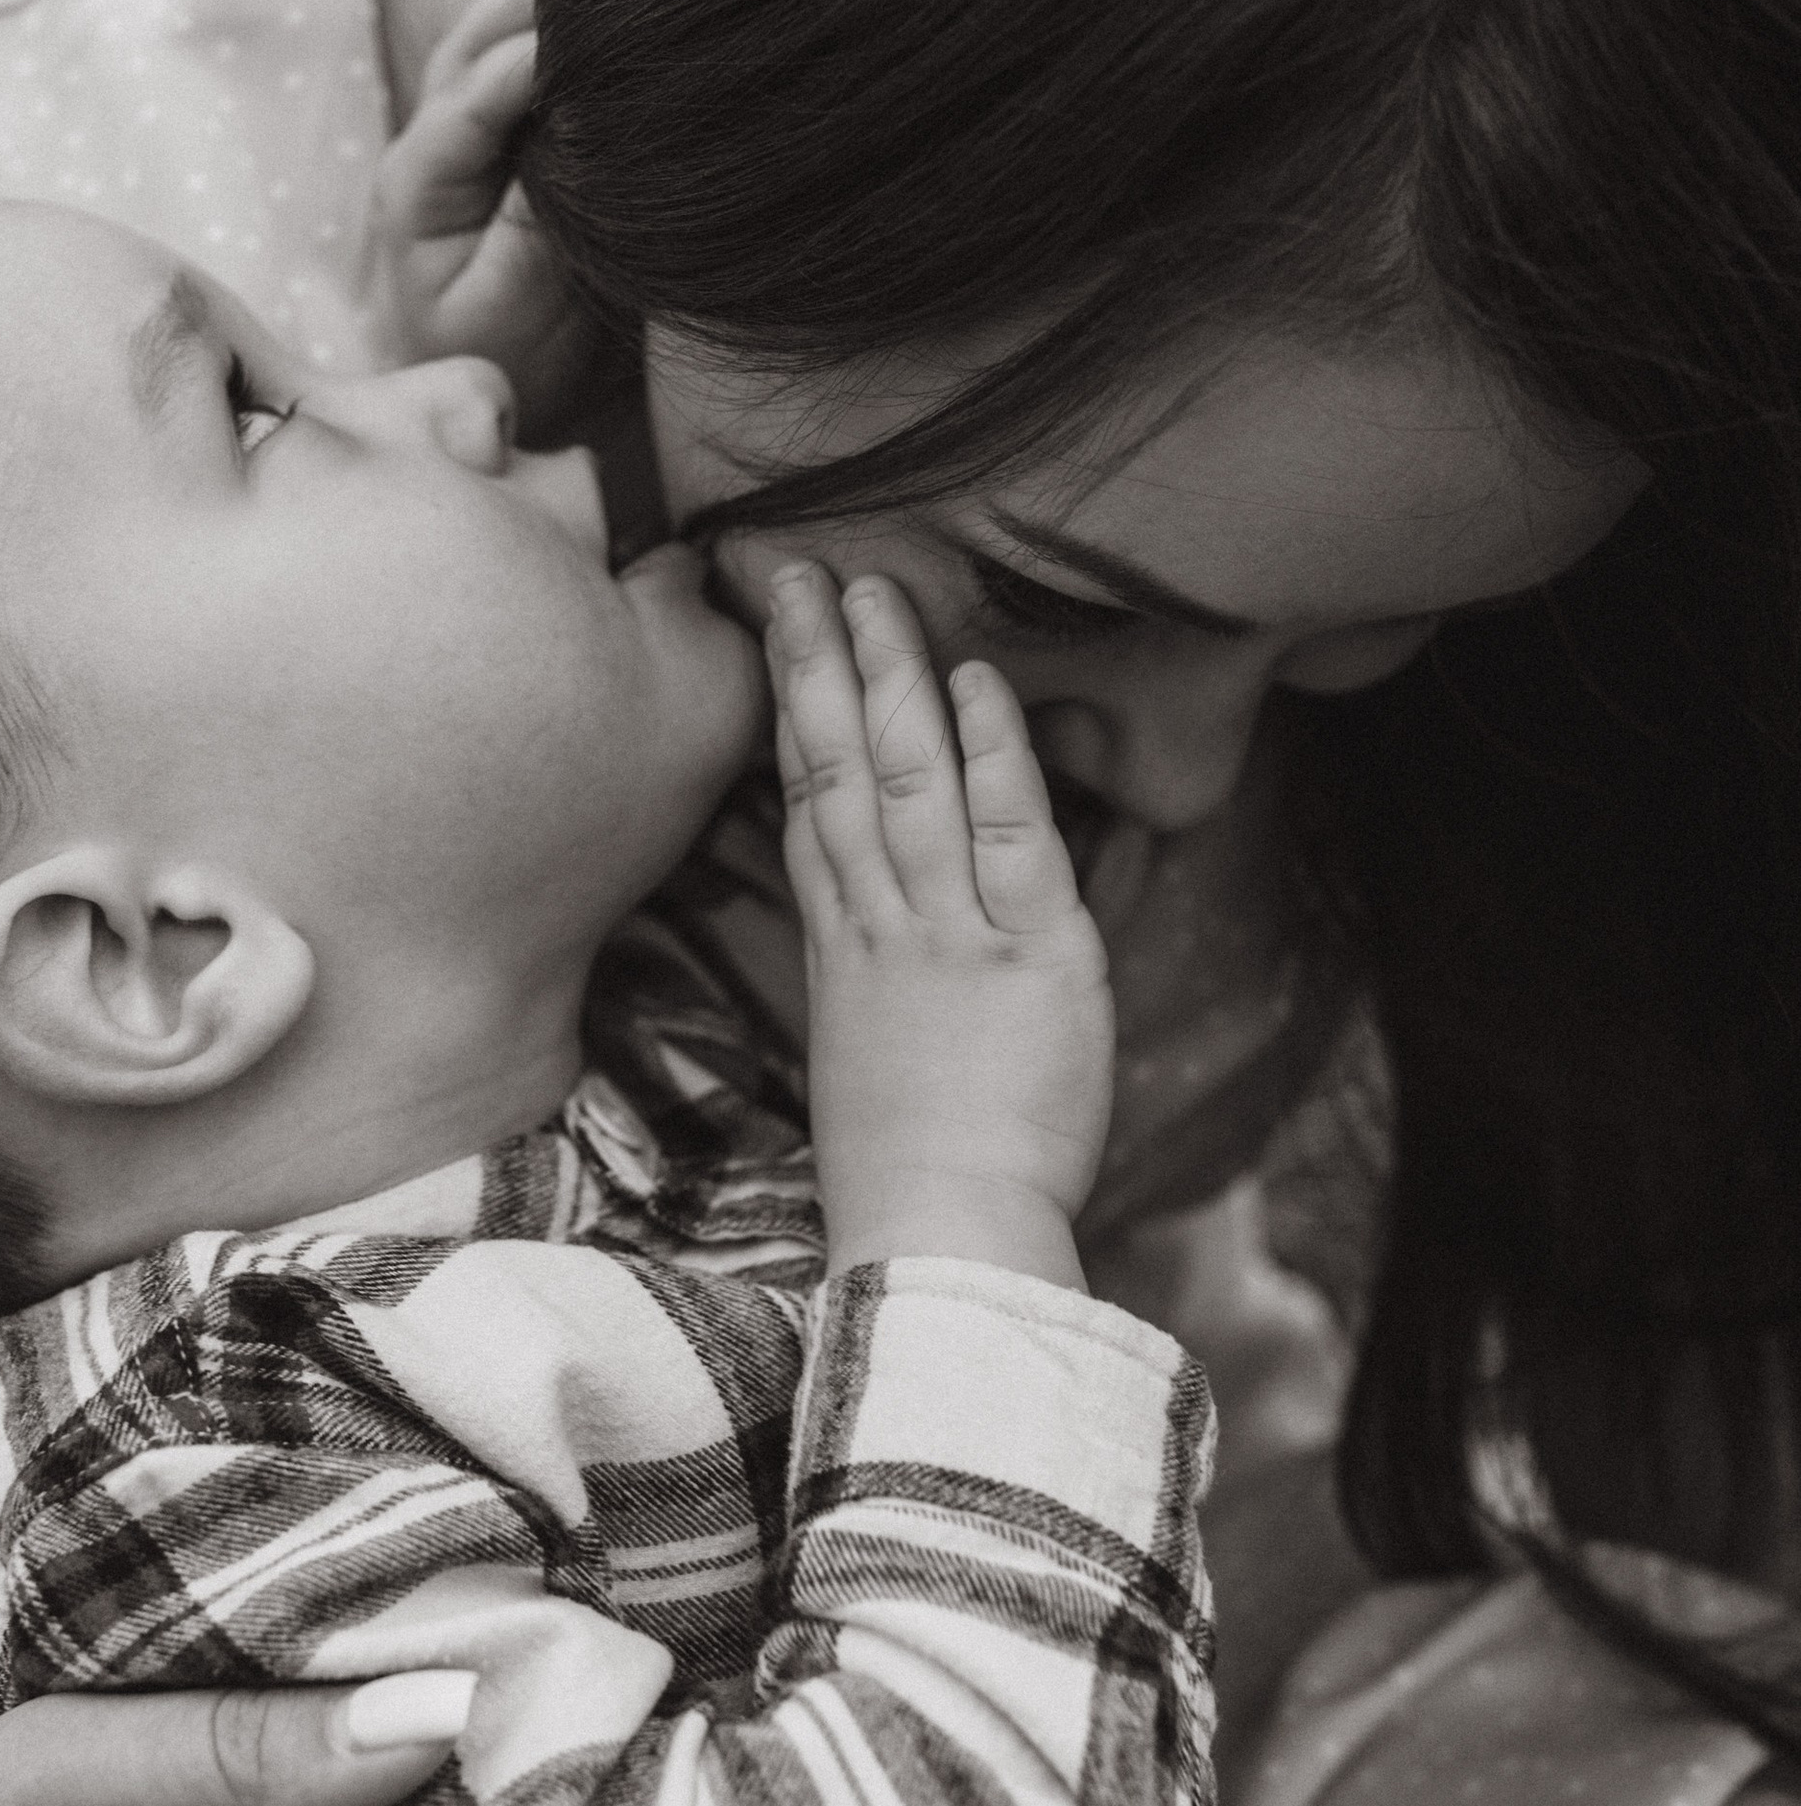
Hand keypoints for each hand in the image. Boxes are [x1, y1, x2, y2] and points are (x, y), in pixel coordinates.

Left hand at [359, 0, 614, 440]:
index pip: (478, 87)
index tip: (610, 28)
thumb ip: (531, 219)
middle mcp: (432, 126)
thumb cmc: (507, 357)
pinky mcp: (502, 102)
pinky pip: (528, 15)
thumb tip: (567, 124)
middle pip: (483, 19)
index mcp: (421, 178)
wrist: (501, 381)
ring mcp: (463, 106)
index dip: (544, 50)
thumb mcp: (512, 310)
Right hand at [769, 564, 1113, 1284]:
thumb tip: (885, 934)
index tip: (779, 635)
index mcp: (843, 949)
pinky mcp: (1025, 954)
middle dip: (816, 662)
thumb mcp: (874, 1057)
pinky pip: (1005, 834)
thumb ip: (884, 978)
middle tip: (800, 569)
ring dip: (888, 679)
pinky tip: (974, 683)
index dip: (791, 711)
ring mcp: (944, 934)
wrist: (941, 1236)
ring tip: (874, 591)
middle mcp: (879, 925)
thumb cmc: (917, 1169)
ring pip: (902, 782)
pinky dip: (989, 753)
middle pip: (831, 769)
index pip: (808, 804)